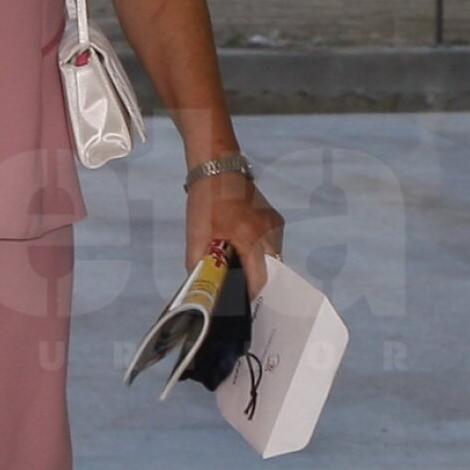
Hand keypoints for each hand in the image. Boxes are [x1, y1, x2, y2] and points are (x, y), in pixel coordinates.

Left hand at [185, 174, 282, 298]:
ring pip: (272, 259)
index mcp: (250, 236)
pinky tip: (242, 246)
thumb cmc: (206, 200)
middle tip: (236, 285)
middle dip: (254, 280)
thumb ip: (198, 265)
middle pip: (269, 271)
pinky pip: (271, 245)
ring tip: (237, 262)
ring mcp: (275, 225)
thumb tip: (202, 286)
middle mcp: (269, 232)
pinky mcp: (275, 220)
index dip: (249, 294)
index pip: (260, 279)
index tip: (239, 301)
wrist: (218, 168)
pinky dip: (259, 251)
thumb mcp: (195, 236)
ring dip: (256, 265)